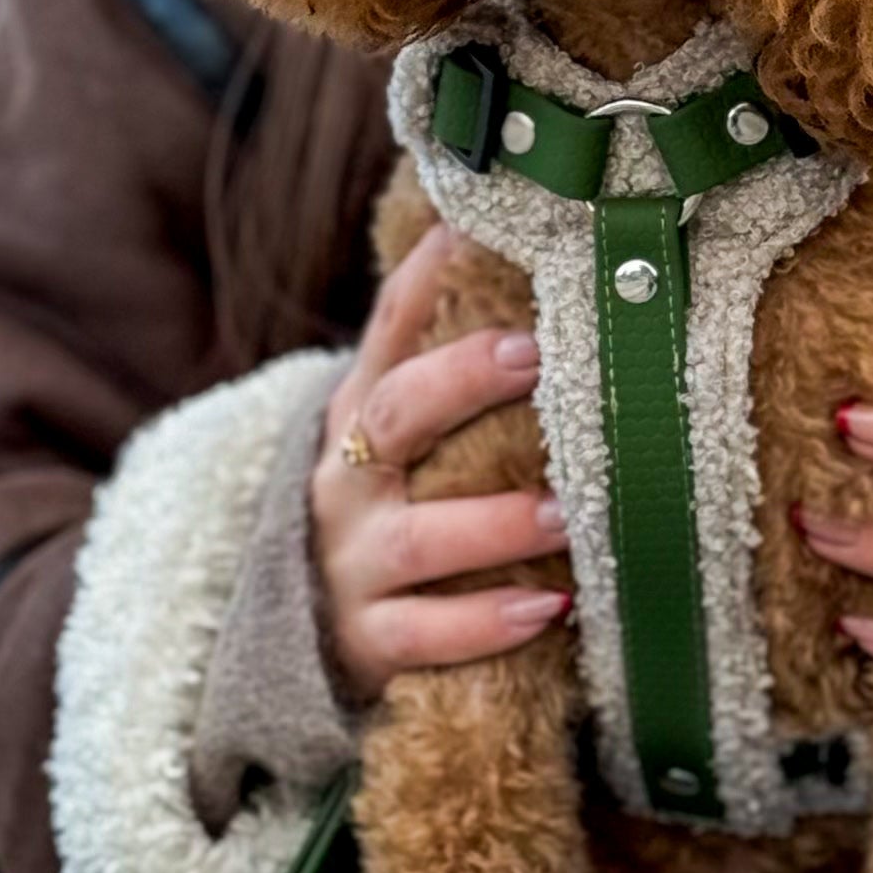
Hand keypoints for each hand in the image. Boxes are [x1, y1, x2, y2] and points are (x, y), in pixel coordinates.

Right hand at [313, 224, 568, 708]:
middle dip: (460, 382)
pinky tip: (547, 608)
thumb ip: (458, 370)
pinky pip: (422, 634)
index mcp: (363, 415)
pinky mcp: (365, 640)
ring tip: (567, 513)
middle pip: (393, 417)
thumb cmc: (393, 510)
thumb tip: (535, 267)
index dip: (428, 278)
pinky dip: (484, 623)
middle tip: (535, 355)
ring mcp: (352, 562)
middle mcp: (347, 479)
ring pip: (417, 539)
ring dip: (495, 522)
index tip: (475, 233)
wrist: (305, 631)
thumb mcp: (406, 437)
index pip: (390, 330)